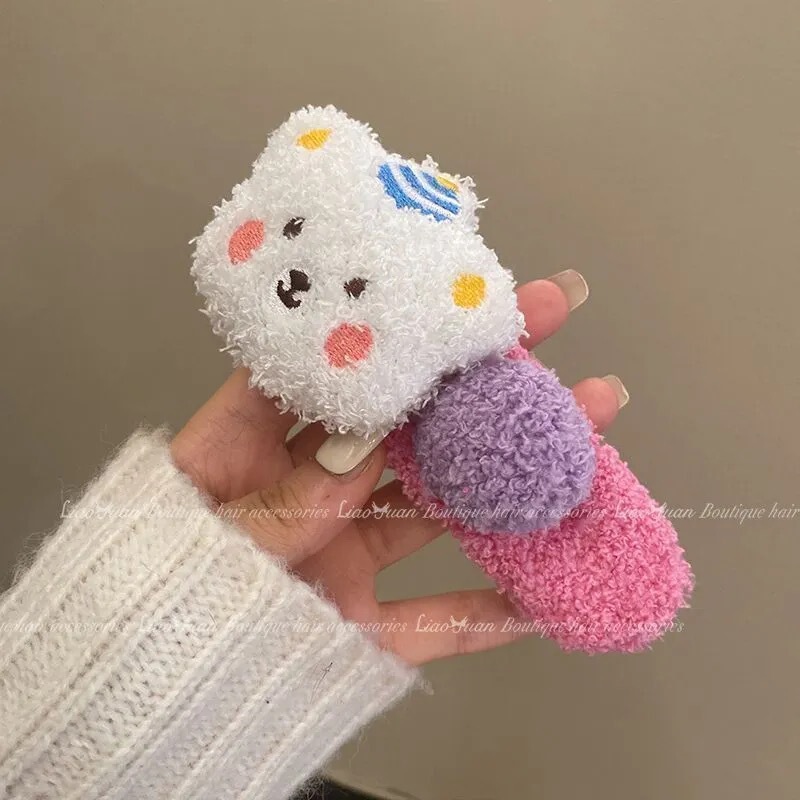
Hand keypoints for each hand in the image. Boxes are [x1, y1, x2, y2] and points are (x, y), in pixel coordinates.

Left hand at [171, 274, 622, 664]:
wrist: (153, 700)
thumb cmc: (154, 603)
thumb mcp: (201, 544)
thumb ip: (275, 507)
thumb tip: (355, 461)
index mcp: (246, 451)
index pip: (324, 366)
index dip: (386, 322)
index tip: (444, 285)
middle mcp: (308, 491)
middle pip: (404, 422)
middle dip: (477, 373)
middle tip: (548, 317)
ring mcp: (343, 554)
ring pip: (439, 507)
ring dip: (510, 474)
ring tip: (585, 425)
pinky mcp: (362, 623)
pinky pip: (436, 619)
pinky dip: (491, 613)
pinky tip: (552, 590)